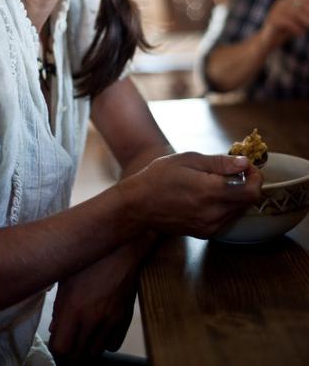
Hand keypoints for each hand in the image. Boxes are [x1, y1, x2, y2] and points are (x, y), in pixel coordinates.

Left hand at [48, 245, 139, 363]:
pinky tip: (100, 330)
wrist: (123, 247)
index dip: (56, 347)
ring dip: (86, 349)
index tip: (56, 340)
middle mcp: (92, 318)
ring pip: (95, 353)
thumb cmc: (91, 256)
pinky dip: (105, 343)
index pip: (61, 348)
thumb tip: (55, 328)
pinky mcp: (125, 318)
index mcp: (74, 307)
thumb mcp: (67, 276)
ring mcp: (110, 320)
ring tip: (82, 336)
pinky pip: (113, 345)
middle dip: (69, 353)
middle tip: (67, 341)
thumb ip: (59, 306)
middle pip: (77, 356)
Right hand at [121, 152, 261, 238]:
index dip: (255, 177)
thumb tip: (244, 163)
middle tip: (232, 172)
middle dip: (246, 184)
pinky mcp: (205, 233)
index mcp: (211, 191)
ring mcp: (210, 226)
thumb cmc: (160, 177)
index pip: (252, 191)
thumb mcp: (188, 160)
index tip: (246, 166)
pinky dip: (225, 206)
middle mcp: (214, 213)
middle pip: (248, 202)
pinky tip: (208, 196)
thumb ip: (220, 163)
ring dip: (236, 196)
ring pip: (238, 211)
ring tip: (216, 183)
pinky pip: (226, 219)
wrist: (139, 205)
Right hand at [261, 0, 308, 47]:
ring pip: (294, 12)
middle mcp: (281, 1)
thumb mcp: (300, 21)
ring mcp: (275, 10)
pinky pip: (286, 22)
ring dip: (305, 21)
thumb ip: (307, 16)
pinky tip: (300, 34)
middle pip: (301, 4)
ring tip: (308, 29)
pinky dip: (295, 28)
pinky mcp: (272, 19)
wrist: (269, 40)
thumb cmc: (287, 30)